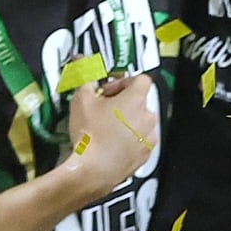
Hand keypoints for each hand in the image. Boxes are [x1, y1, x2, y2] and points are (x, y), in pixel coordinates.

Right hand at [60, 73, 158, 196]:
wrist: (93, 170)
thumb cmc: (89, 132)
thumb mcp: (81, 100)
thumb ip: (84, 77)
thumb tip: (81, 59)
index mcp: (137, 99)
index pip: (141, 79)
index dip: (124, 82)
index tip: (107, 91)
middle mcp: (149, 116)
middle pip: (139, 101)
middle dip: (122, 104)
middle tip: (102, 111)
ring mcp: (149, 138)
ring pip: (141, 122)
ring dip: (127, 122)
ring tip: (105, 130)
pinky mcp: (146, 156)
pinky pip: (140, 142)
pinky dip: (129, 141)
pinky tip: (111, 146)